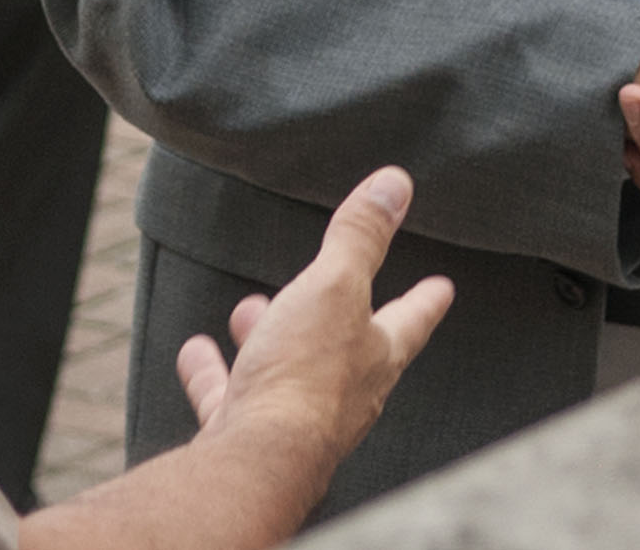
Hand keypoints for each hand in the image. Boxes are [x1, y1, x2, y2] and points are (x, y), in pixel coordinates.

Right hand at [172, 167, 453, 500]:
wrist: (259, 457)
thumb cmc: (306, 374)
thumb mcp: (335, 287)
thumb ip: (360, 238)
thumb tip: (397, 183)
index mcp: (374, 356)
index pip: (411, 318)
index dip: (426, 298)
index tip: (444, 286)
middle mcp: (342, 392)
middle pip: (345, 348)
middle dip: (336, 316)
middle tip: (334, 293)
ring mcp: (293, 417)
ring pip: (286, 369)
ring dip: (270, 337)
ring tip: (249, 310)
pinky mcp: (248, 430)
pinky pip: (229, 392)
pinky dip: (212, 370)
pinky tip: (195, 351)